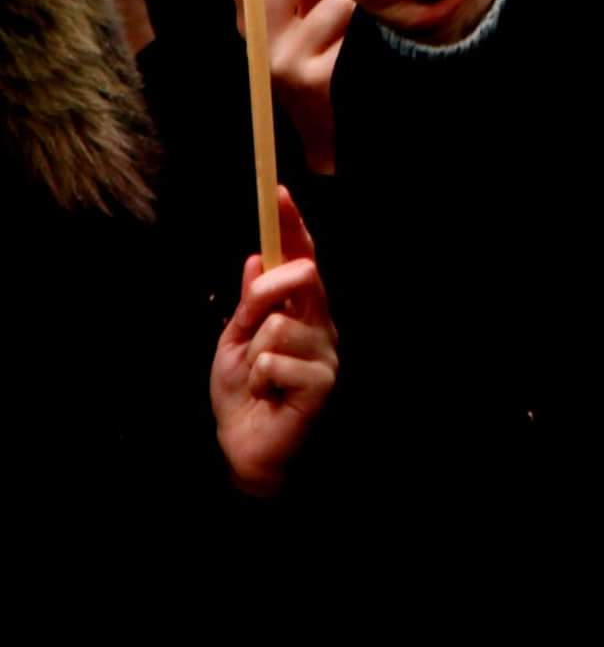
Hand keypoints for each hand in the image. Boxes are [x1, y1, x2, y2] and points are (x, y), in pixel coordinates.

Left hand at [209, 186, 338, 498]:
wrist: (247, 453)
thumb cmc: (243, 397)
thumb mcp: (235, 343)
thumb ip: (249, 304)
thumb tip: (254, 258)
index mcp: (301, 310)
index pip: (300, 258)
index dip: (291, 226)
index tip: (277, 192)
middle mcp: (320, 323)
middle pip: (297, 278)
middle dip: (264, 296)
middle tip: (248, 335)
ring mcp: (325, 350)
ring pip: (277, 324)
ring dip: (254, 355)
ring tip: (259, 381)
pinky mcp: (321, 378)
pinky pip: (275, 358)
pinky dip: (259, 378)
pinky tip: (268, 396)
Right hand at [225, 0, 353, 175]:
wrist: (335, 127)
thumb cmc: (322, 52)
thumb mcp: (302, 7)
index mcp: (252, 14)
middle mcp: (260, 38)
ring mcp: (283, 62)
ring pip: (331, 0)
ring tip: (363, 10)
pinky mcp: (312, 81)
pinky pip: (351, 28)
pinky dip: (367, 23)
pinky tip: (370, 36)